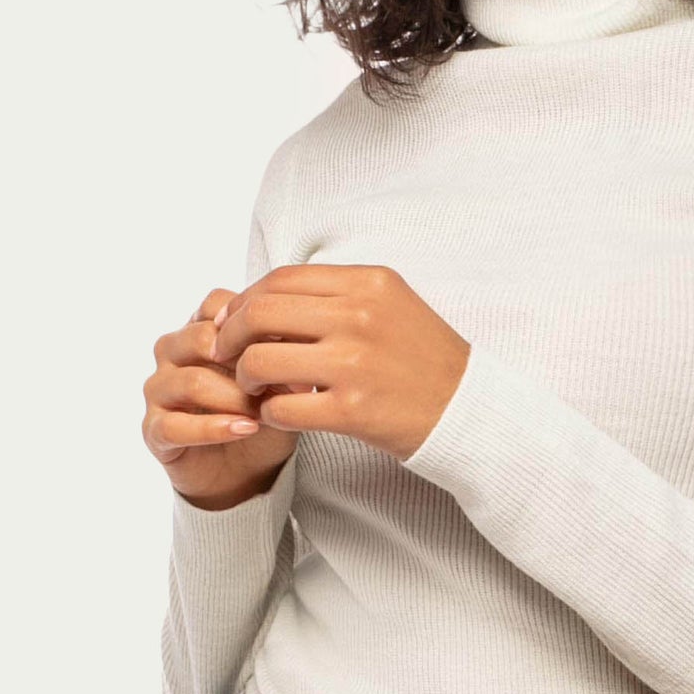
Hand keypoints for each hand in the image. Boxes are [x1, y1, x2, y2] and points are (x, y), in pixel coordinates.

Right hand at [142, 289, 299, 508]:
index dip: (254, 326)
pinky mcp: (153, 430)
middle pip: (200, 339)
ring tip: (266, 413)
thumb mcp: (279, 381)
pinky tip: (246, 430)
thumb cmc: (260, 415)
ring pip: (191, 381)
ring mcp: (158, 390)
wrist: (246, 470)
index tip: (289, 346)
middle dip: (245, 363)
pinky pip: (176, 425)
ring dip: (236, 398)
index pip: (215, 304)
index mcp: (198, 329)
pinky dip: (215, 428)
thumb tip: (298, 343)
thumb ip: (281, 356)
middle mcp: (171, 353)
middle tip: (279, 384)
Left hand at [207, 264, 470, 463]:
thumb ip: (338, 295)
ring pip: (262, 360)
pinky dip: (270, 413)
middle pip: (262, 313)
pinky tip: (278, 414)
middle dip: (231, 335)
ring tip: (254, 387)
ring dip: (246, 377)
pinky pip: (283, 407)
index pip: (282, 279)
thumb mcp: (391, 305)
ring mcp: (355, 364)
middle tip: (226, 354)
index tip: (233, 321)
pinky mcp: (353, 410)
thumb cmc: (424, 361)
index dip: (246, 300)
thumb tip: (270, 298)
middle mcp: (360, 317)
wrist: (468, 411)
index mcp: (368, 284)